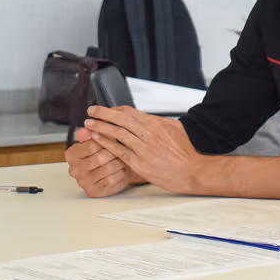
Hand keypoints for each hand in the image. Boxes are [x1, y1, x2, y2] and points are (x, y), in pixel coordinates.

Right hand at [65, 138, 140, 197]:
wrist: (114, 170)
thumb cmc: (106, 153)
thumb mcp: (99, 140)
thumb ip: (92, 133)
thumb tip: (86, 130)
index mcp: (71, 154)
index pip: (91, 145)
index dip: (107, 141)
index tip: (114, 139)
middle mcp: (74, 169)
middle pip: (100, 157)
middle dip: (114, 153)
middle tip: (122, 150)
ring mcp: (83, 182)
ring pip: (107, 168)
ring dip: (119, 163)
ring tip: (122, 159)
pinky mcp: (93, 191)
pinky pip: (111, 180)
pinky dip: (120, 174)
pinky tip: (121, 170)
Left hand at [83, 106, 201, 194]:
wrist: (191, 171)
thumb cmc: (184, 152)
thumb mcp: (175, 128)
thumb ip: (159, 121)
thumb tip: (146, 116)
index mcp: (156, 123)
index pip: (129, 111)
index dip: (115, 109)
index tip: (106, 109)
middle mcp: (148, 134)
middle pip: (120, 119)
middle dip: (103, 113)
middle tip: (91, 110)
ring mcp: (142, 149)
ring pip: (117, 133)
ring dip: (101, 126)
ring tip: (89, 123)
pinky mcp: (139, 163)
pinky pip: (118, 150)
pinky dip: (106, 143)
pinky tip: (98, 138)